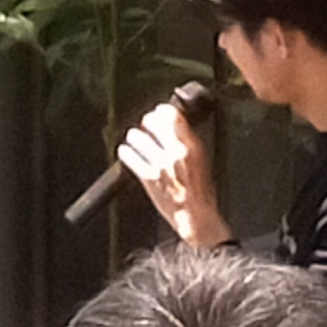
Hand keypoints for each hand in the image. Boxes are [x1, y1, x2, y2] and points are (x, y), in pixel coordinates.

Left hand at [116, 102, 232, 247]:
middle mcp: (176, 152)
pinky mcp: (148, 177)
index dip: (162, 111)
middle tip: (146, 123)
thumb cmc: (200, 191)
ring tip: (134, 137)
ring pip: (138, 138)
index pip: (173, 116)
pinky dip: (126, 153)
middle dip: (147, 121)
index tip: (159, 111)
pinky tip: (126, 152)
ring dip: (134, 136)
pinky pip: (130, 157)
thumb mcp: (201, 160)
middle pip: (153, 122)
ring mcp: (161, 165)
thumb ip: (187, 141)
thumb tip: (175, 125)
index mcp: (192, 147)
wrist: (195, 215)